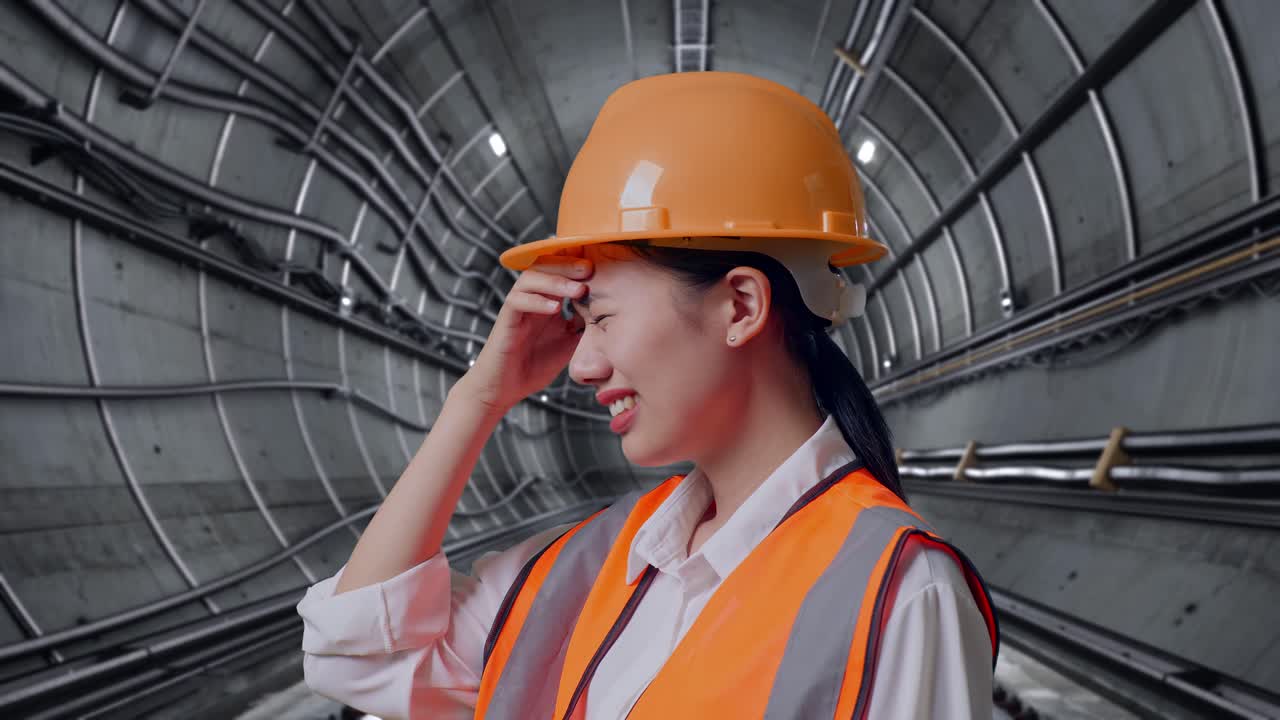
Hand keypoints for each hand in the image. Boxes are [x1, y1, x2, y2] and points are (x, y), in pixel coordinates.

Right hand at [458, 255, 591, 412]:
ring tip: (578, 290)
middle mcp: (532, 298)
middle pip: (545, 267)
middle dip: (568, 265)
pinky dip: (536, 302)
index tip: (601, 268)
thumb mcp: (570, 343)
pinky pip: (517, 302)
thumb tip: (610, 312)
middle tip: (589, 269)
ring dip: (556, 282)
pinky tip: (555, 309)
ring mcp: (517, 307)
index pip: (561, 272)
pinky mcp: (506, 320)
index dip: (578, 266)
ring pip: (531, 279)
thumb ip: (584, 325)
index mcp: (548, 300)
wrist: (505, 388)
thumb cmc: (536, 364)